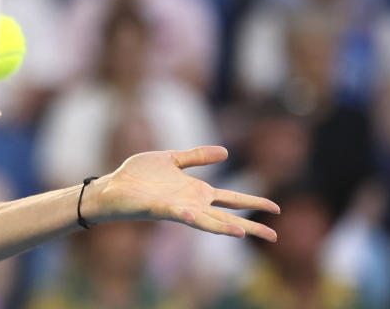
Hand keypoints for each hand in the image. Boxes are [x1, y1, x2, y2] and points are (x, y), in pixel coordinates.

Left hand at [83, 146, 279, 241]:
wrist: (113, 185)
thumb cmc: (139, 176)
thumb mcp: (172, 159)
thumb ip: (196, 157)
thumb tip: (226, 152)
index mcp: (196, 192)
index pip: (231, 199)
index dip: (253, 202)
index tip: (276, 208)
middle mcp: (191, 203)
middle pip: (226, 217)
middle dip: (250, 226)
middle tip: (275, 236)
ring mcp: (176, 208)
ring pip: (205, 221)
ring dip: (222, 228)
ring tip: (243, 234)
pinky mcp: (159, 208)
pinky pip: (175, 213)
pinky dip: (186, 214)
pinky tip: (193, 213)